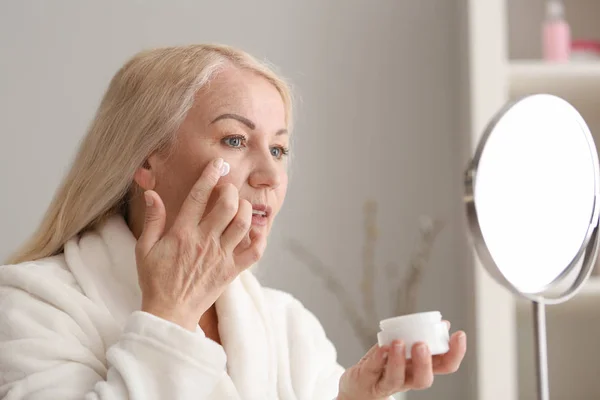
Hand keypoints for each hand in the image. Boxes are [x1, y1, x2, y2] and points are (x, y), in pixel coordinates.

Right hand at [135, 158, 266, 330]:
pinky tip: (255, 229)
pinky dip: (260, 238)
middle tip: (226, 189)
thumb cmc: (155, 280)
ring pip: (243, 224)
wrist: (169, 313)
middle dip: (230, 191)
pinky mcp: (232, 271)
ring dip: (245, 210)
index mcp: (182, 233)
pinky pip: (254, 252)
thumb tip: (151, 193)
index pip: (199, 197)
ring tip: (239, 207)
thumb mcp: (145, 248)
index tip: (217, 164)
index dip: (209, 176)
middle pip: (227, 206)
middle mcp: (204, 242)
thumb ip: (153, 219)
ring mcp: (221, 256)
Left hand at [338, 326, 465, 399]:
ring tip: (398, 343)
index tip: (459, 335)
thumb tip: (443, 324)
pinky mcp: (366, 380)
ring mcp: (385, 383)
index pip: (443, 366)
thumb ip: (421, 338)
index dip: (454, 353)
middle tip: (422, 345)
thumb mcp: (405, 353)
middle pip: (422, 380)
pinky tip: (381, 347)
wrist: (357, 388)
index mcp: (419, 370)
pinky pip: (372, 370)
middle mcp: (406, 379)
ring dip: (398, 361)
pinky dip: (377, 359)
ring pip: (395, 378)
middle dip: (424, 363)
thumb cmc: (385, 367)